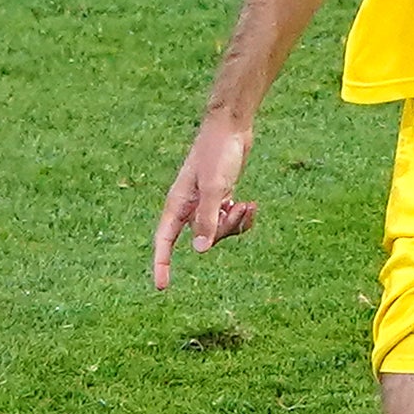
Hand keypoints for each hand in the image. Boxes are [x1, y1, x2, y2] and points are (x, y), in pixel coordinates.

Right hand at [151, 117, 259, 288]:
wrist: (231, 127)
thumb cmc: (218, 153)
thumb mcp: (215, 187)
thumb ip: (207, 218)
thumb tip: (199, 250)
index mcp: (177, 205)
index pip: (164, 241)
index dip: (161, 264)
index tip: (162, 286)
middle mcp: (188, 207)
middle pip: (202, 239)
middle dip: (223, 232)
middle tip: (236, 209)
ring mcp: (205, 203)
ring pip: (219, 232)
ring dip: (236, 224)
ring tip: (248, 205)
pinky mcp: (221, 198)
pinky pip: (230, 221)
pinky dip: (242, 217)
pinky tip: (251, 205)